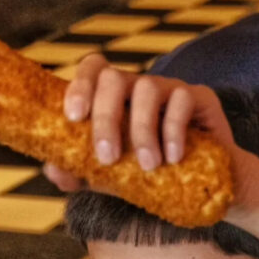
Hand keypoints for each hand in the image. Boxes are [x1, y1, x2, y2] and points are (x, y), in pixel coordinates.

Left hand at [44, 54, 233, 191]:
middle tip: (108, 158)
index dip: (80, 85)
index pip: (92, 70)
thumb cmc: (152, 180)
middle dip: (106, 118)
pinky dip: (173, 130)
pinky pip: (182, 101)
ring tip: (148, 165)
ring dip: (142, 130)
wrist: (205, 188)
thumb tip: (53, 170)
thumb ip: (82, 174)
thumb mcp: (112, 181)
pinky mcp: (199, 98)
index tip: (73, 116)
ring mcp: (169, 89)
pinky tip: (173, 158)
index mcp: (113, 99)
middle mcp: (138, 88)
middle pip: (114, 79)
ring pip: (147, 89)